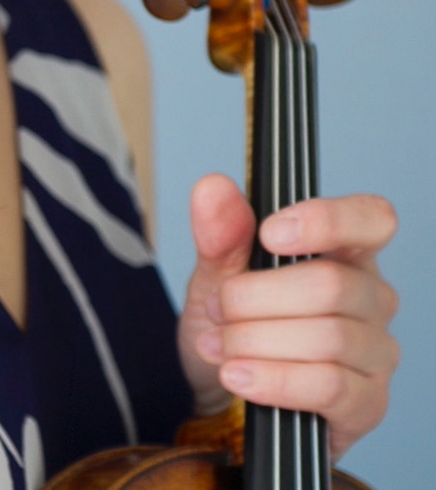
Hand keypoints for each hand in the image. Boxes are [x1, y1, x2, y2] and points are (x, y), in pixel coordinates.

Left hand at [177, 173, 398, 461]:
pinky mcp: (368, 402)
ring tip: (219, 344)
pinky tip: (238, 375)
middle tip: (217, 309)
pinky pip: (330, 386)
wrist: (222, 385)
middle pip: (329, 284)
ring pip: (328, 337)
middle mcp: (372, 296)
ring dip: (257, 341)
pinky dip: (274, 380)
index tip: (268, 234)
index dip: (326, 221)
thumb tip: (213, 186)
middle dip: (255, 298)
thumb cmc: (235, 318)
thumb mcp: (216, 271)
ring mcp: (376, 351)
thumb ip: (220, 231)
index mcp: (346, 250)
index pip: (371, 219)